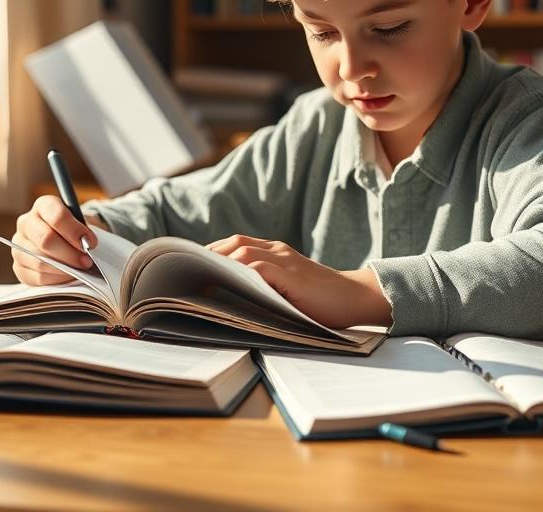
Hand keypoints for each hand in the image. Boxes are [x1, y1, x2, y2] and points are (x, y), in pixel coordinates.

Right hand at [11, 196, 106, 285]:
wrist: (68, 242)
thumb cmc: (77, 231)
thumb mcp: (83, 223)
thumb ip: (84, 231)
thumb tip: (87, 245)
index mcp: (43, 205)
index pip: (57, 216)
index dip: (75, 231)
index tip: (91, 243)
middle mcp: (26, 223)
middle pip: (46, 239)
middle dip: (70, 253)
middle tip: (87, 261)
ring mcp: (19, 246)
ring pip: (40, 260)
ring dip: (64, 268)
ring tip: (80, 269)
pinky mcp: (19, 267)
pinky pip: (37, 277)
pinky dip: (56, 279)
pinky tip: (68, 276)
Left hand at [205, 234, 392, 328]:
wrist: (356, 297)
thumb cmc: (323, 300)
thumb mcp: (289, 287)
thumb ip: (266, 284)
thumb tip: (230, 296)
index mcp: (277, 252)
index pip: (237, 243)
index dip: (213, 250)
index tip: (192, 263)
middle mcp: (279, 251)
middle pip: (235, 243)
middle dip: (208, 254)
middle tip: (186, 269)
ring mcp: (286, 261)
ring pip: (243, 252)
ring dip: (218, 262)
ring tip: (197, 275)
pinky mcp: (292, 275)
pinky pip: (259, 268)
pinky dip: (240, 273)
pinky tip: (225, 282)